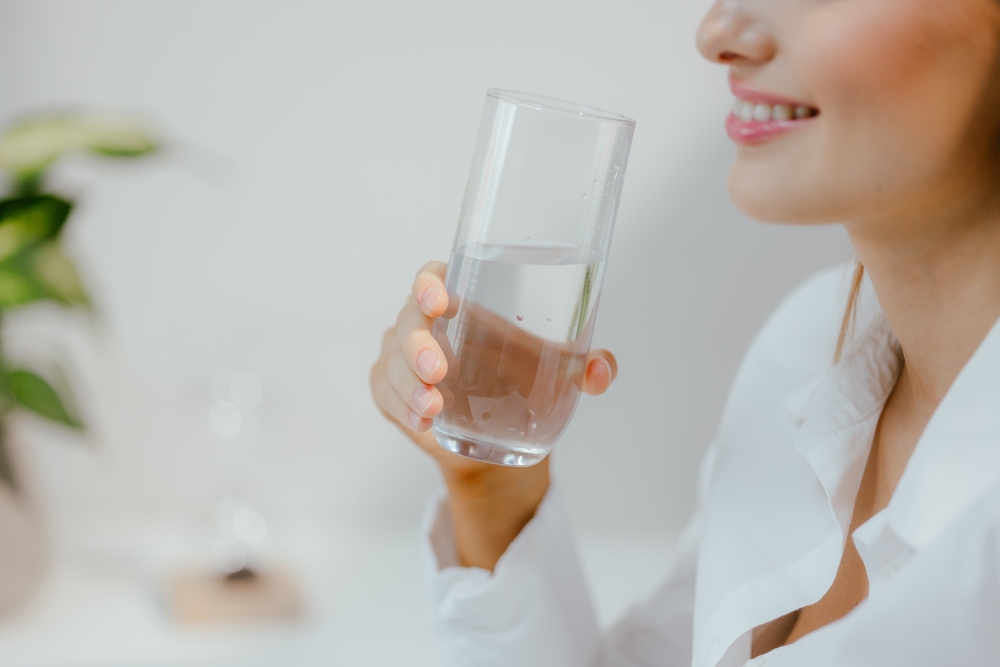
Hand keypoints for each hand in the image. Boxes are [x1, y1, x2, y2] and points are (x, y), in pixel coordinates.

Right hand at [369, 260, 617, 568]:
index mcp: (462, 301)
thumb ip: (587, 368)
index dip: (430, 283)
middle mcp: (426, 324)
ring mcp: (402, 358)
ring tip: (432, 407)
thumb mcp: (559, 374)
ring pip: (392, 361)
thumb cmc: (522, 380)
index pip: (434, 278)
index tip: (441, 299)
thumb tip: (601, 373)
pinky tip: (421, 422)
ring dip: (408, 384)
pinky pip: (385, 394)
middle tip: (438, 369)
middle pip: (408, 320)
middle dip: (417, 344)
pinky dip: (400, 407)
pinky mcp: (391, 392)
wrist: (501, 434)